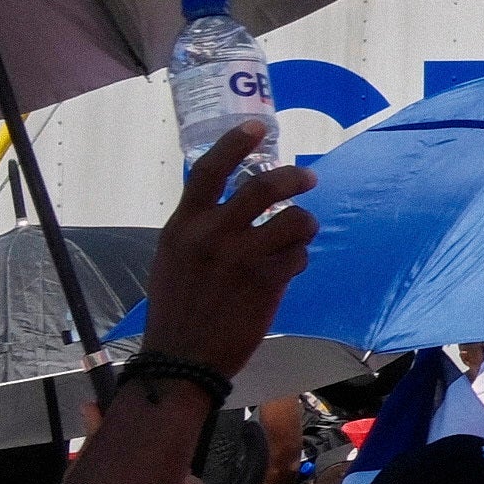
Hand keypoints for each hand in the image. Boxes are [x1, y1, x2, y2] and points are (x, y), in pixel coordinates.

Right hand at [138, 118, 314, 379]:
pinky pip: (297, 256)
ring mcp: (241, 257)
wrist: (182, 357)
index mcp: (182, 226)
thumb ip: (201, 229)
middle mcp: (211, 235)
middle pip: (264, 186)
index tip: (257, 127)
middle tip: (308, 179)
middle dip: (294, 178)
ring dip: (304, 226)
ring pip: (294, 220)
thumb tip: (235, 207)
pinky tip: (287, 272)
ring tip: (299, 236)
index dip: (235, 143)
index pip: (209, 171)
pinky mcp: (266, 281)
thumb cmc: (178, 308)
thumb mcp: (175, 258)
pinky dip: (298, 260)